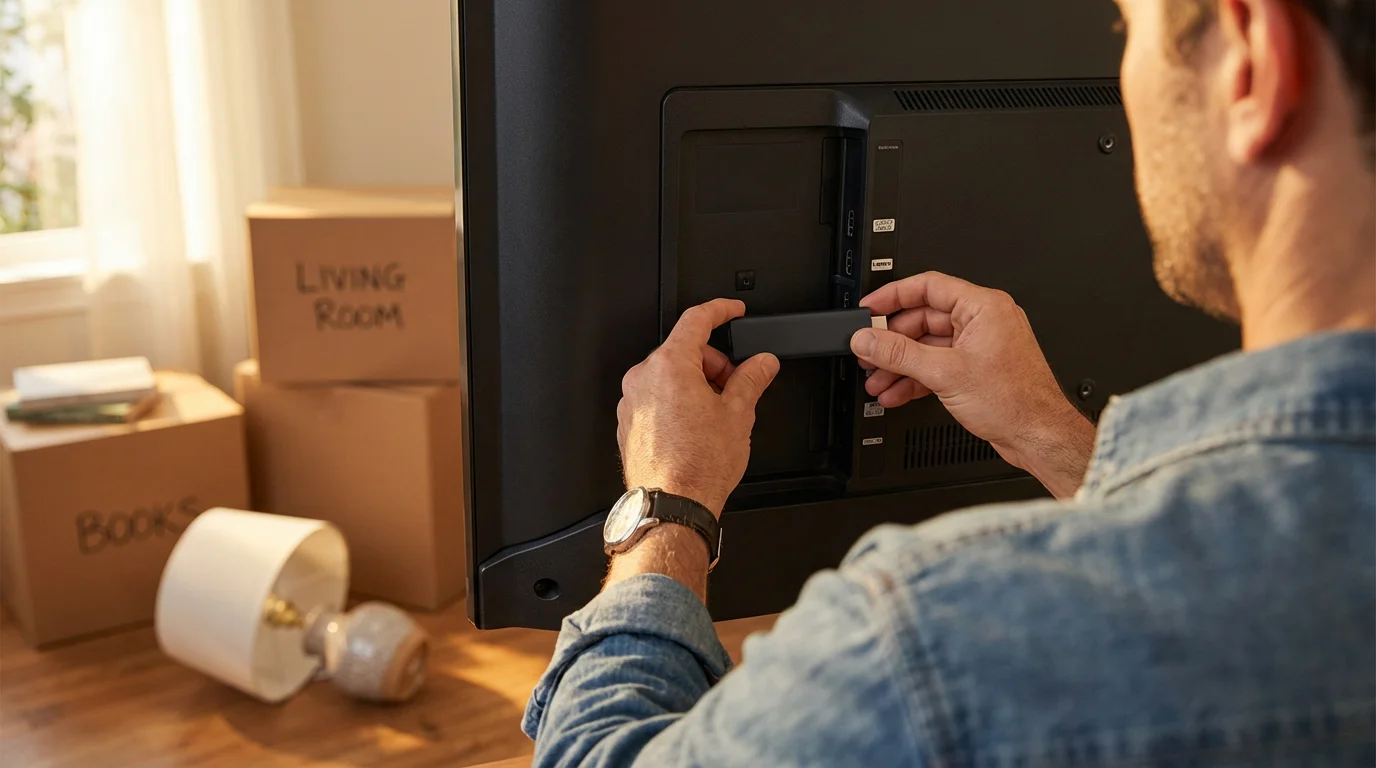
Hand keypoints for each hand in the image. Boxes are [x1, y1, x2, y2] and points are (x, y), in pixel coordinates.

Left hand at [618, 299, 780, 515]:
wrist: (672, 504)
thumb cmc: (697, 466)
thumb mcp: (737, 414)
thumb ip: (751, 379)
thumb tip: (761, 363)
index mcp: (670, 366)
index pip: (696, 319)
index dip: (720, 310)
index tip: (733, 311)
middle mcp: (644, 378)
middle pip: (684, 351)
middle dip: (713, 364)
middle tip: (735, 387)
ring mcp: (632, 401)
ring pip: (669, 376)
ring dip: (695, 385)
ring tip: (716, 416)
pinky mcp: (628, 423)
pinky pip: (656, 399)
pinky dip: (677, 403)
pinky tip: (696, 428)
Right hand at [849, 271, 1094, 497]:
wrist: (1038, 437)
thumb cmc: (1016, 401)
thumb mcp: (946, 373)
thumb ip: (900, 354)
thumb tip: (868, 339)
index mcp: (983, 307)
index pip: (928, 287)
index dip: (893, 296)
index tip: (870, 309)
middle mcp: (983, 322)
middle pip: (923, 319)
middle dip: (892, 341)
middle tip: (869, 352)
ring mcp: (979, 347)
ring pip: (928, 347)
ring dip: (900, 364)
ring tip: (878, 379)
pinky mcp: (976, 370)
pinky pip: (937, 366)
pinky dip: (916, 378)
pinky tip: (897, 392)